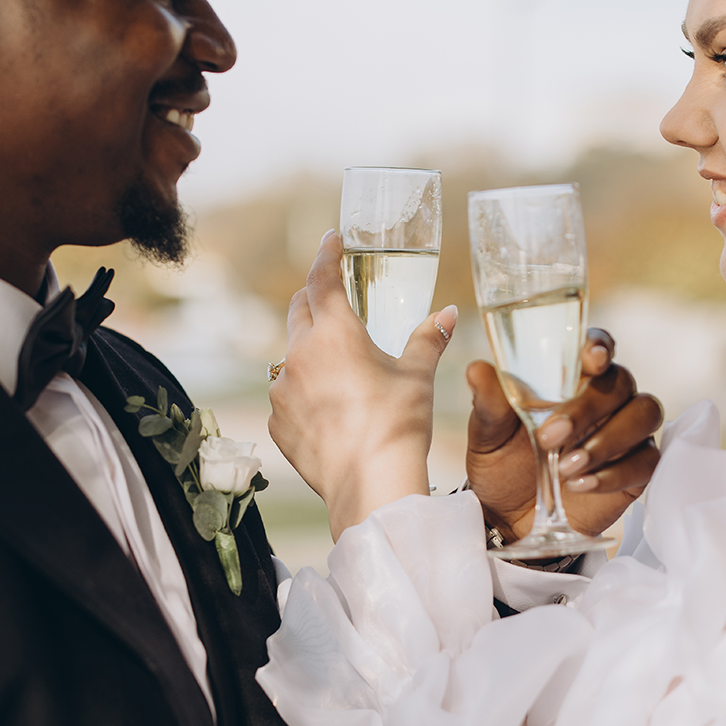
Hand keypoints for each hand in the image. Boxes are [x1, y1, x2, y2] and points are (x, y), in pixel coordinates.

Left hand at [268, 230, 458, 538]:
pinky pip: (287, 395)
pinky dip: (304, 392)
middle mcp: (300, 354)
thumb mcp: (418, 376)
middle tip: (332, 296)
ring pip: (291, 356)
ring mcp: (283, 390)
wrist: (371, 486)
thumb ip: (429, 339)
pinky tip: (330, 409)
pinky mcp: (278, 422)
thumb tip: (448, 313)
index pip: (322, 279)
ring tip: (339, 367)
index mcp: (335, 333)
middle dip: (314, 298)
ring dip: (310, 352)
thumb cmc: (398, 425)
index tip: (330, 240)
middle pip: (299, 311)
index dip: (326, 255)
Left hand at [464, 330, 663, 539]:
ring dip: (608, 440)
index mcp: (572, 377)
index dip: (601, 346)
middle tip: (550, 437)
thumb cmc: (503, 462)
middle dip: (588, 408)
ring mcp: (626, 432)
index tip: (591, 359)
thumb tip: (477, 369)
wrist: (511, 516)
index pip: (598, 346)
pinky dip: (615, 473)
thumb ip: (490, 402)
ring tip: (566, 468)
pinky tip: (580, 485)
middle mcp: (606, 398)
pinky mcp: (637, 468)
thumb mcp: (489, 433)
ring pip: (645, 414)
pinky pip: (647, 461)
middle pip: (622, 382)